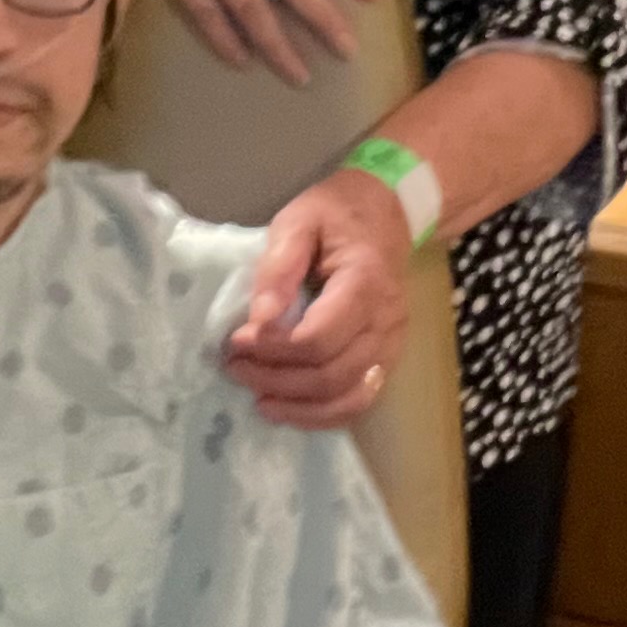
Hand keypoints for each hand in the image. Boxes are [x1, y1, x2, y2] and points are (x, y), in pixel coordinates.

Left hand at [226, 168, 410, 425]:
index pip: (318, 338)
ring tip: (257, 398)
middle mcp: (386, 321)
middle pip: (331, 374)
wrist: (387, 212)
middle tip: (234, 368)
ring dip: (299, 406)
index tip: (236, 342)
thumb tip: (259, 319)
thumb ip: (279, 267)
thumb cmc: (337, 214)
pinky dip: (323, 414)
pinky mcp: (387, 357)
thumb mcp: (299, 220)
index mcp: (365, 282)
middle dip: (276, 379)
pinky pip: (360, 399)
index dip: (273, 349)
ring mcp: (392, 344)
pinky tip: (288, 408)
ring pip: (349, 397)